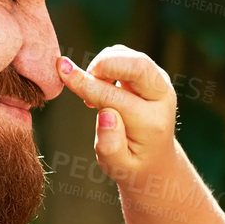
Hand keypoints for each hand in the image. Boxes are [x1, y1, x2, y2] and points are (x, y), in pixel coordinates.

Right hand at [57, 46, 179, 194]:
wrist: (155, 159)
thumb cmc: (131, 164)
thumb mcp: (118, 167)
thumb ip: (110, 146)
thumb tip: (106, 114)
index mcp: (152, 123)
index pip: (115, 97)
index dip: (86, 83)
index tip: (62, 70)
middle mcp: (162, 97)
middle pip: (137, 64)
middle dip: (104, 63)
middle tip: (82, 77)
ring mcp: (159, 82)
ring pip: (131, 56)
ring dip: (104, 64)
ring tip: (92, 90)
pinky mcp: (151, 74)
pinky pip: (127, 56)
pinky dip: (108, 63)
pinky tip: (100, 86)